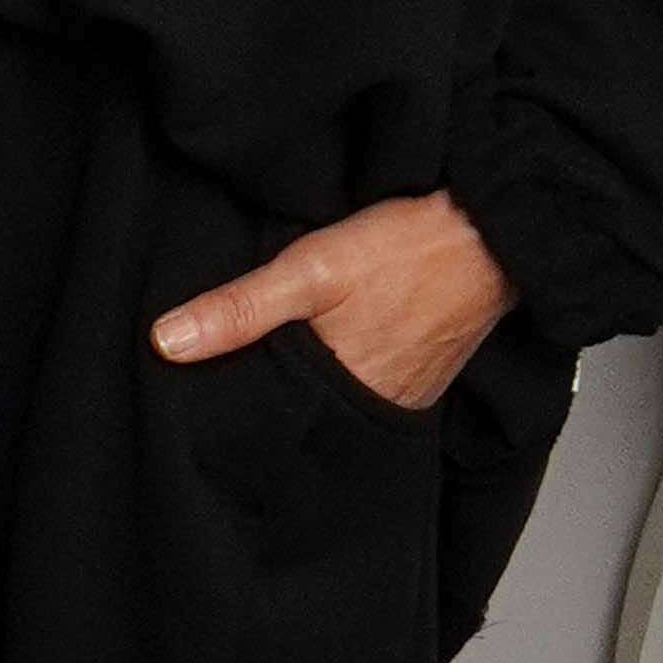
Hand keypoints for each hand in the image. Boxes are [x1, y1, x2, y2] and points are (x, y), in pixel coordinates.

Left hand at [149, 189, 520, 410]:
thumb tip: (168, 342)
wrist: (494, 236)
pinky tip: (328, 356)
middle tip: (230, 385)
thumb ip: (240, 308)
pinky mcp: (418, 383)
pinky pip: (365, 395)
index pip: (266, 425)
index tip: (198, 406)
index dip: (230, 416)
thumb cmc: (408, 250)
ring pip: (331, 409)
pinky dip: (342, 382)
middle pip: (298, 422)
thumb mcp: (312, 267)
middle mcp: (370, 409)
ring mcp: (399, 399)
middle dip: (265, 407)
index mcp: (336, 392)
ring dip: (305, 395)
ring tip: (275, 369)